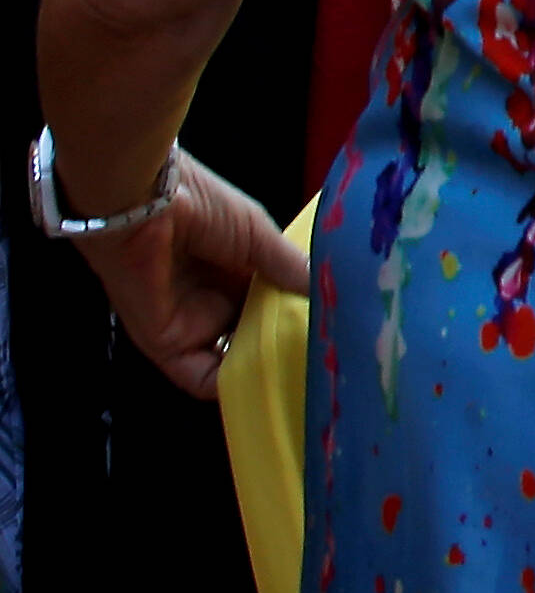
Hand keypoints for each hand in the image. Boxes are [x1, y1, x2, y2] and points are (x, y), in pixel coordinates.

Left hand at [78, 155, 308, 400]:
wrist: (146, 205)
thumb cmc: (203, 206)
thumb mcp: (257, 234)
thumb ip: (289, 267)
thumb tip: (328, 294)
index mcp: (238, 271)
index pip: (272, 305)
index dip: (297, 318)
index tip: (329, 330)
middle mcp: (216, 301)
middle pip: (254, 337)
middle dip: (282, 348)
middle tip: (321, 360)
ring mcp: (192, 326)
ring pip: (232, 362)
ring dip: (259, 370)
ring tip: (299, 375)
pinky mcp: (168, 346)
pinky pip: (200, 377)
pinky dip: (228, 386)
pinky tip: (260, 383)